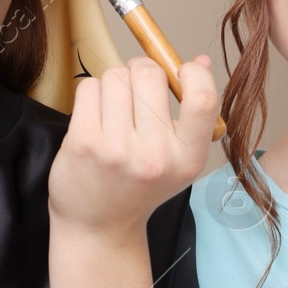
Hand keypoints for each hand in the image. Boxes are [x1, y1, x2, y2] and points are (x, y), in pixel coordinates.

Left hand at [47, 54, 217, 242]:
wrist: (99, 227)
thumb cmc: (139, 186)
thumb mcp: (178, 159)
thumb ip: (194, 113)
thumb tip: (201, 60)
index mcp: (188, 158)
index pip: (203, 98)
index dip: (192, 73)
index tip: (180, 73)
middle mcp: (156, 156)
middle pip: (149, 72)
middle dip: (140, 72)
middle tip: (136, 92)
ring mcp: (117, 150)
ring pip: (115, 75)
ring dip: (113, 84)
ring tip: (113, 111)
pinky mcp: (84, 143)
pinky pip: (88, 88)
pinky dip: (91, 94)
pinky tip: (94, 118)